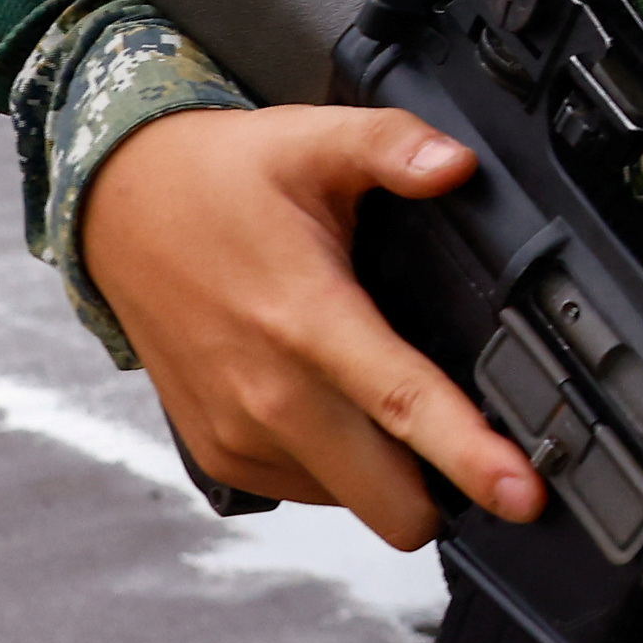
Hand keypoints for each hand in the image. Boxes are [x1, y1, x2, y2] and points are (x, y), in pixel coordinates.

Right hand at [83, 103, 540, 549]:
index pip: (404, 405)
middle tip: (486, 452)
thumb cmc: (217, 180)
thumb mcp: (313, 140)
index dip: (473, 459)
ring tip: (399, 407)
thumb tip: (455, 164)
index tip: (524, 495)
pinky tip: (342, 404)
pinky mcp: (220, 452)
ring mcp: (240, 433)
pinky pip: (308, 489)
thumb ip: (393, 146)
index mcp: (308, 320)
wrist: (118, 210)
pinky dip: (340, 466)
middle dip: (447, 493)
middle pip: (387, 501)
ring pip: (352, 502)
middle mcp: (270, 393)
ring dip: (390, 475)